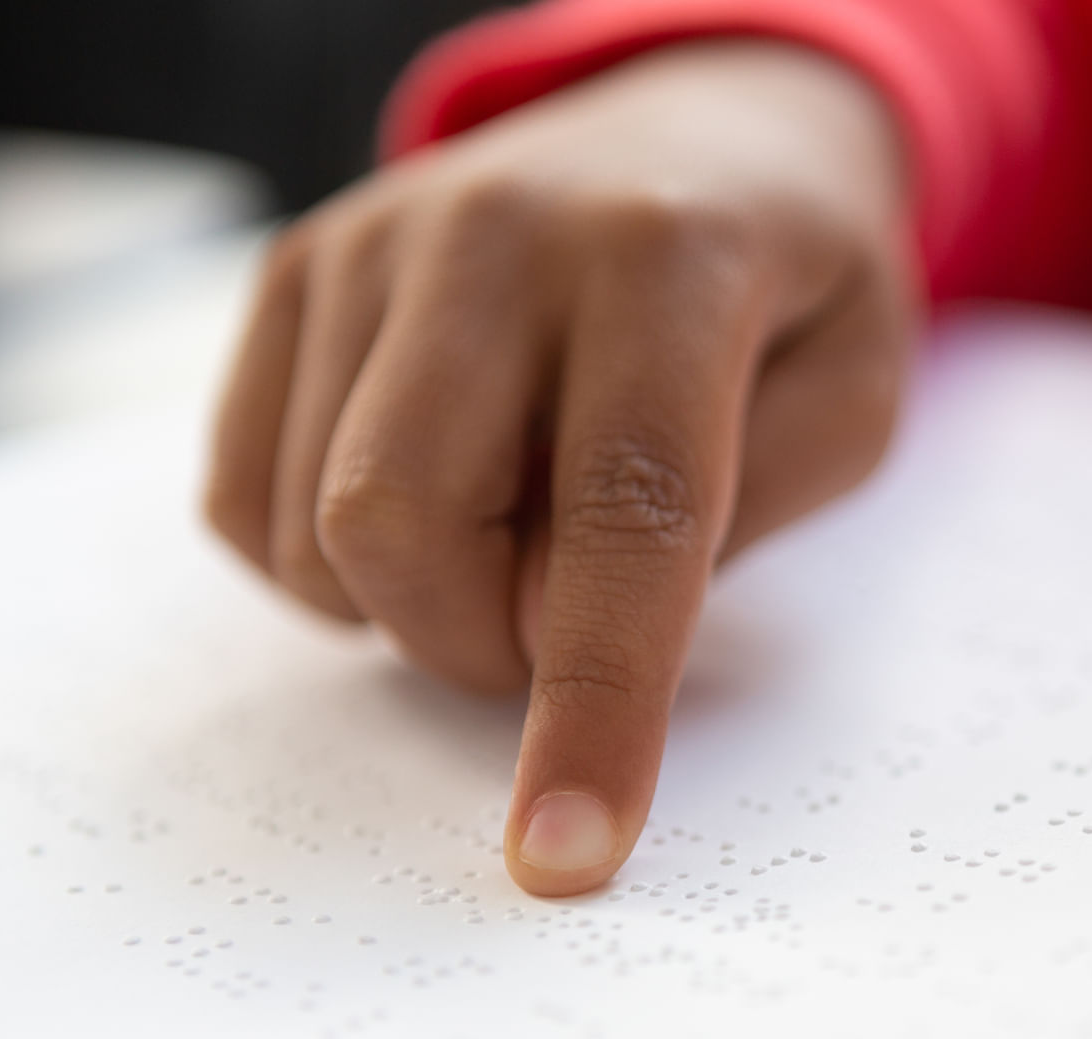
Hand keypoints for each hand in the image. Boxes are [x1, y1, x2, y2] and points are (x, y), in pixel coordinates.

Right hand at [204, 40, 914, 894]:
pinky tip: (429, 509)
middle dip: (476, 647)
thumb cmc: (791, 290)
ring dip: (414, 605)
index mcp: (669, 260)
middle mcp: (497, 230)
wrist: (701, 129)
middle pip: (402, 524)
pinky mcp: (294, 273)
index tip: (566, 857)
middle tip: (557, 628)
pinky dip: (326, 566)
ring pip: (312, 529)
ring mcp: (372, 242)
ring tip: (510, 534)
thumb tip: (546, 626)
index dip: (595, 704)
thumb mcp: (848, 400)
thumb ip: (724, 523)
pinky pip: (243, 499)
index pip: (622, 514)